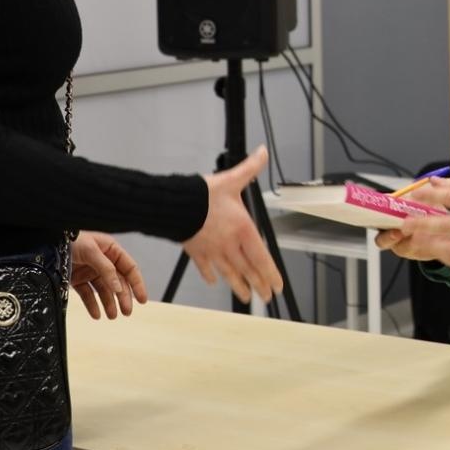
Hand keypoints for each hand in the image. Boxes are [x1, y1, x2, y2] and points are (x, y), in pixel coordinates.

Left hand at [69, 231, 149, 319]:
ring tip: (112, 316)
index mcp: (112, 250)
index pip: (130, 269)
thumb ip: (106, 269)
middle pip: (118, 282)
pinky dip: (92, 305)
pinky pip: (88, 294)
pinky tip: (96, 315)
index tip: (142, 300)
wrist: (47, 243)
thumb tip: (119, 288)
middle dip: (123, 298)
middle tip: (126, 312)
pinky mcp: (78, 279)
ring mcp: (91, 271)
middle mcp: (104, 262)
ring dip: (109, 304)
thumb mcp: (91, 251)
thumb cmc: (72, 240)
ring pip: (104, 290)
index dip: (137, 284)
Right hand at [185, 146, 284, 303]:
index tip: (277, 287)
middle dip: (259, 285)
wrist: (173, 204)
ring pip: (229, 274)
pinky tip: (214, 281)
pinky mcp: (196, 252)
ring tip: (246, 297)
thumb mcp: (231, 180)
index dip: (271, 275)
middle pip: (248, 271)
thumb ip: (250, 168)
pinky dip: (210, 275)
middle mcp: (230, 245)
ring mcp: (212, 251)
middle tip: (266, 297)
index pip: (262, 259)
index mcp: (242, 230)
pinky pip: (205, 267)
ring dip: (239, 286)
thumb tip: (262, 152)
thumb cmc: (202, 194)